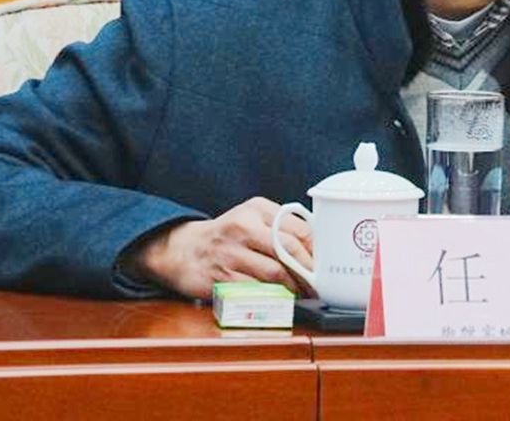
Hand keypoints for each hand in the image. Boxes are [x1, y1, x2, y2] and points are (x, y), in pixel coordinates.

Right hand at [128, 197, 312, 300]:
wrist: (183, 249)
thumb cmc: (227, 234)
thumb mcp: (252, 217)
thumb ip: (281, 225)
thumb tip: (317, 244)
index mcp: (255, 209)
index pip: (298, 228)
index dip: (316, 249)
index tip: (326, 263)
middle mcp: (242, 227)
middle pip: (288, 250)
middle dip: (309, 271)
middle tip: (318, 283)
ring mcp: (230, 253)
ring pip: (275, 274)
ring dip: (294, 287)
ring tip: (303, 293)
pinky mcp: (221, 278)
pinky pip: (256, 291)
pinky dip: (273, 298)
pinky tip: (281, 300)